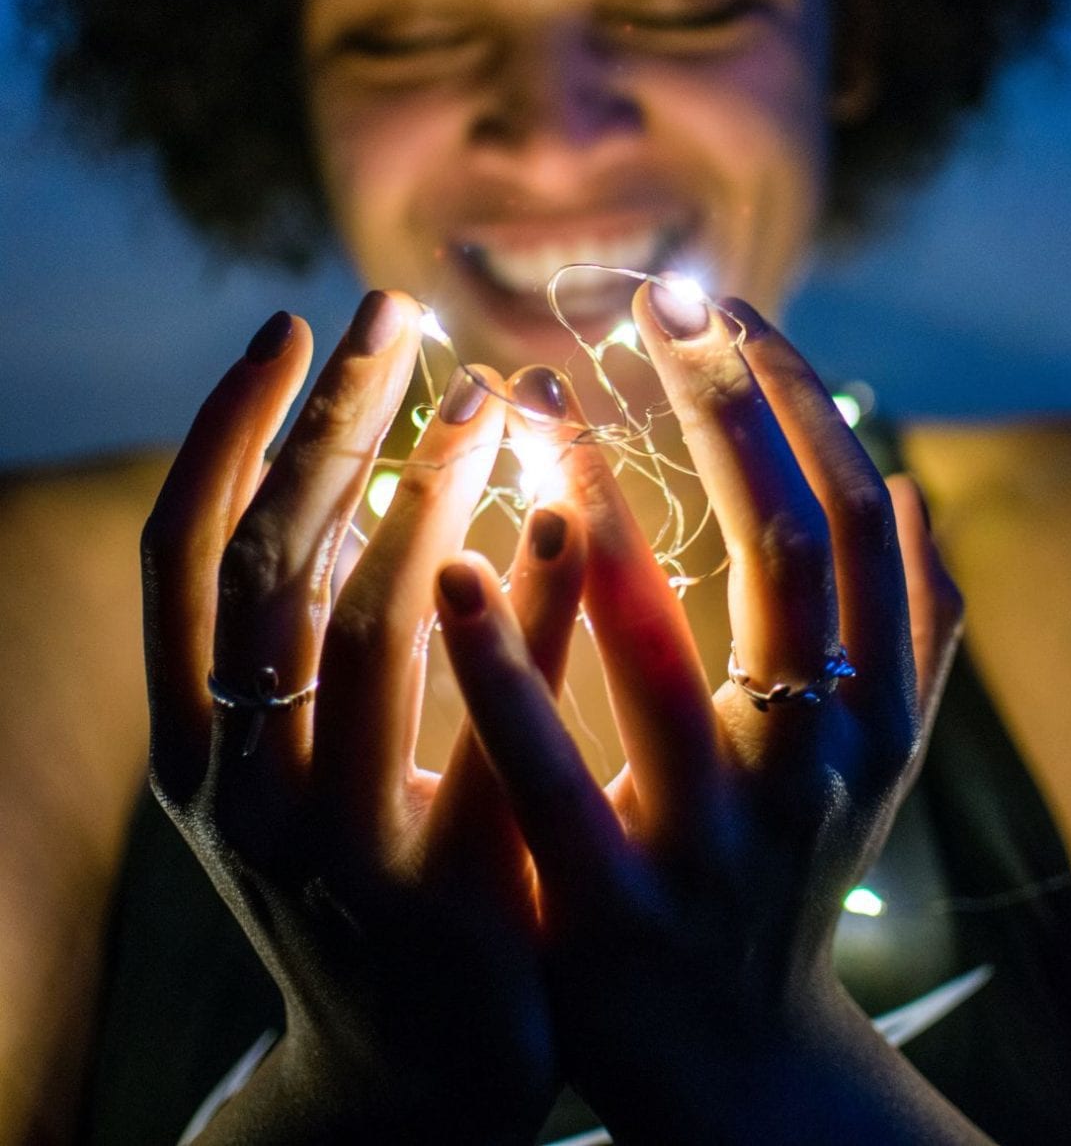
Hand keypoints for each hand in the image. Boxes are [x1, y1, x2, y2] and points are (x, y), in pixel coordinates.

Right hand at [141, 292, 584, 1145]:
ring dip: (428, 494)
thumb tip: (346, 450)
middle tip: (398, 312)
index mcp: (193, 742)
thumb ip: (301, 634)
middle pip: (270, 570)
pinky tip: (576, 512)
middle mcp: (241, 787)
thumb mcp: (293, 758)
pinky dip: (532, 609)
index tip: (294, 324)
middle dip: (332, 426)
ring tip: (495, 390)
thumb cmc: (360, 871)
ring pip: (367, 633)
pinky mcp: (442, 897)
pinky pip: (495, 726)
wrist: (404, 1071)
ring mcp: (335, 846)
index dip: (226, 431)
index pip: (182, 555)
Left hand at [436, 285, 975, 1145]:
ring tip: (535, 397)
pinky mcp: (622, 909)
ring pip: (669, 644)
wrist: (741, 1066)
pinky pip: (555, 770)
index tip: (721, 302)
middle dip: (723, 402)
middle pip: (787, 544)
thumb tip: (898, 477)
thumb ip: (896, 628)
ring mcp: (724, 839)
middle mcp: (821, 761)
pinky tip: (448, 566)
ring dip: (601, 505)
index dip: (794, 395)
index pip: (854, 513)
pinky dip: (503, 663)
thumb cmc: (783, 870)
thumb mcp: (866, 755)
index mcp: (879, 708)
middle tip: (653, 300)